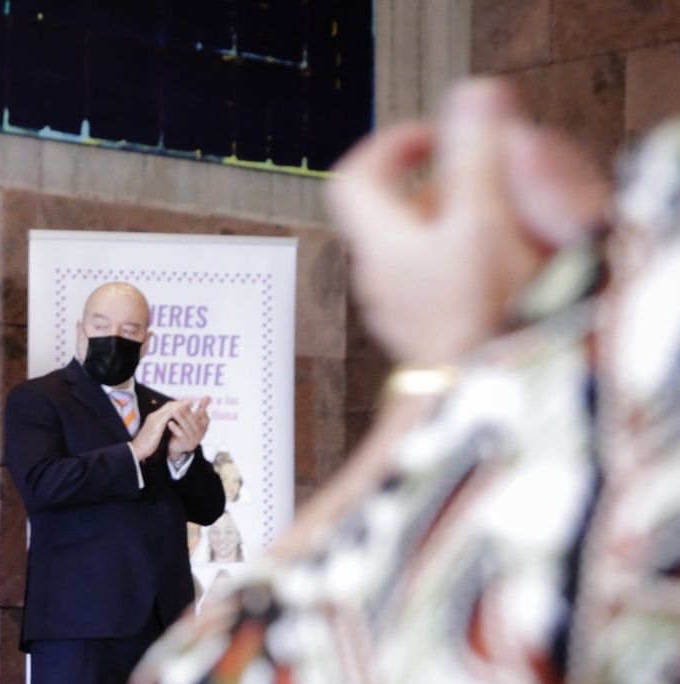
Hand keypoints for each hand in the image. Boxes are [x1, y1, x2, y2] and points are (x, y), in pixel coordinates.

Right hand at [132, 397, 210, 460]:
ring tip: (190, 403)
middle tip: (190, 400)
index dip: (176, 405)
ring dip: (180, 404)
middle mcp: (154, 416)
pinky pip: (169, 415)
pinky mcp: (157, 425)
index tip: (185, 403)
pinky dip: (177, 411)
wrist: (136, 450)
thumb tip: (165, 427)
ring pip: (170, 408)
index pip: (166, 408)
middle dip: (180, 402)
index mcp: (153, 418)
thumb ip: (159, 428)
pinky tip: (185, 411)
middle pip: (169, 405)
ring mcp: (155, 419)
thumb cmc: (144, 445)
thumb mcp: (153, 434)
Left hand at [165, 396, 210, 458]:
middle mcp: (200, 434)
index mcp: (203, 428)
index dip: (200, 412)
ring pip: (188, 428)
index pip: (205, 419)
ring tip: (174, 411)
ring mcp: (194, 440)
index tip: (192, 404)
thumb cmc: (185, 430)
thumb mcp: (192, 419)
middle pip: (195, 422)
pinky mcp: (186, 444)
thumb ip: (200, 408)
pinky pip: (181, 435)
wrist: (176, 447)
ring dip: (180, 418)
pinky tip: (170, 422)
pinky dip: (175, 428)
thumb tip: (209, 396)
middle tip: (180, 405)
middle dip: (187, 413)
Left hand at [327, 79, 608, 365]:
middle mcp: (377, 277)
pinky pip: (437, 283)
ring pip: (419, 248)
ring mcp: (398, 310)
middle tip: (489, 179)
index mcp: (379, 243)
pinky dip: (466, 264)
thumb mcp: (483, 223)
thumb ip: (474, 157)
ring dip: (460, 225)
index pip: (354, 177)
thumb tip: (468, 99)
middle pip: (394, 212)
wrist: (478, 406)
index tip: (434, 137)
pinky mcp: (423, 336)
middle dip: (444, 185)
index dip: (392, 145)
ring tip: (507, 225)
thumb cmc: (480, 322)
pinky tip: (506, 273)